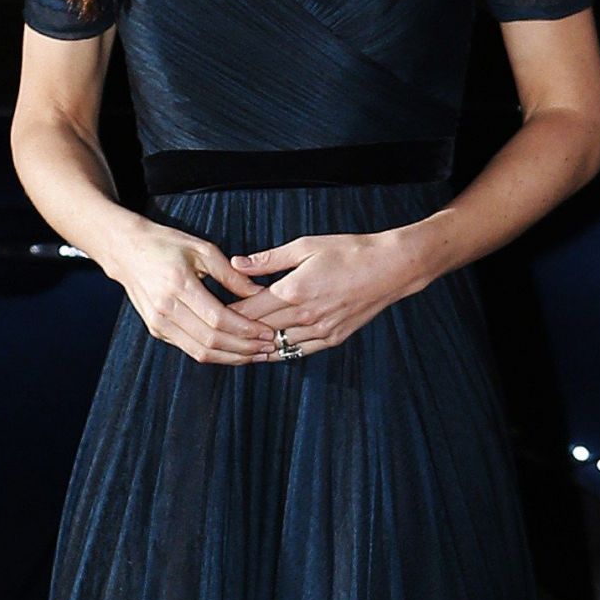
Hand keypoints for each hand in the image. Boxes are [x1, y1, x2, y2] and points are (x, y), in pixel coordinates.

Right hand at [112, 218, 278, 364]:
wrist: (126, 252)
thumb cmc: (166, 245)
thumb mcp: (202, 249)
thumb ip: (232, 274)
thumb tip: (260, 293)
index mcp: (179, 284)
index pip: (219, 319)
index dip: (246, 330)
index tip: (267, 331)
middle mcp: (166, 308)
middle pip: (211, 340)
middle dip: (244, 348)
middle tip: (268, 347)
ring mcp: (159, 323)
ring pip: (201, 352)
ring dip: (232, 357)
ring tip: (256, 354)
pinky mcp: (157, 330)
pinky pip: (190, 349)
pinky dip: (215, 354)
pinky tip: (234, 351)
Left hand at [229, 228, 428, 356]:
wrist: (390, 268)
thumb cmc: (348, 251)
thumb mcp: (306, 246)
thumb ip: (268, 260)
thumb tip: (236, 264)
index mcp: (293, 291)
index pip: (249, 310)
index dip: (227, 315)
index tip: (209, 315)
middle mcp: (304, 316)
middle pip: (259, 331)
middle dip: (236, 334)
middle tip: (214, 335)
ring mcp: (320, 331)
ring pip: (277, 347)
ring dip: (255, 348)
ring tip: (234, 349)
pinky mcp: (333, 338)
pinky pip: (299, 351)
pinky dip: (280, 352)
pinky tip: (266, 352)